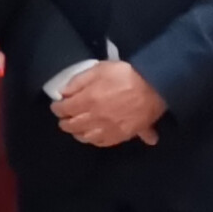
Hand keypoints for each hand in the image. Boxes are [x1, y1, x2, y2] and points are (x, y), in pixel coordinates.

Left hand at [50, 62, 164, 146]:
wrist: (155, 87)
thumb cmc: (127, 74)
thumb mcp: (100, 68)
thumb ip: (79, 81)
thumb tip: (64, 93)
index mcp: (88, 100)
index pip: (64, 109)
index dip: (57, 108)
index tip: (57, 106)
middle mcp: (95, 118)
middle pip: (72, 125)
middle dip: (64, 122)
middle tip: (63, 119)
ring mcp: (108, 129)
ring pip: (85, 137)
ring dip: (77, 133)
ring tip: (75, 129)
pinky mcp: (121, 136)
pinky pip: (102, 143)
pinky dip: (93, 141)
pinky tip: (92, 137)